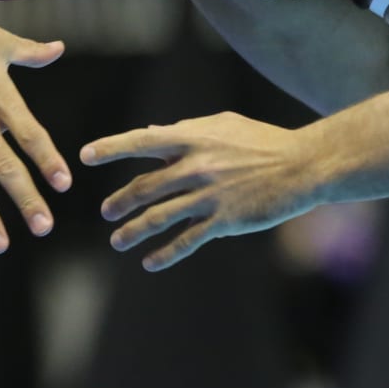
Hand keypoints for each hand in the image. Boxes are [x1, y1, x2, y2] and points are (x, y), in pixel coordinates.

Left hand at [83, 112, 323, 270]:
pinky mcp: (224, 221)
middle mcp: (196, 167)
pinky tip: (150, 262)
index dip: (111, 148)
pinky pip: (187, 240)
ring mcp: (209, 196)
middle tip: (106, 212)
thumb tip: (151, 132)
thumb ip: (186, 130)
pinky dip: (165, 253)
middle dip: (119, 202)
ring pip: (159, 217)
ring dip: (132, 231)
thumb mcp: (224, 125)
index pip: (142, 142)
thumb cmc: (263, 141)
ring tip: (117, 241)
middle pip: (144, 187)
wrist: (303, 165)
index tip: (85, 156)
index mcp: (193, 139)